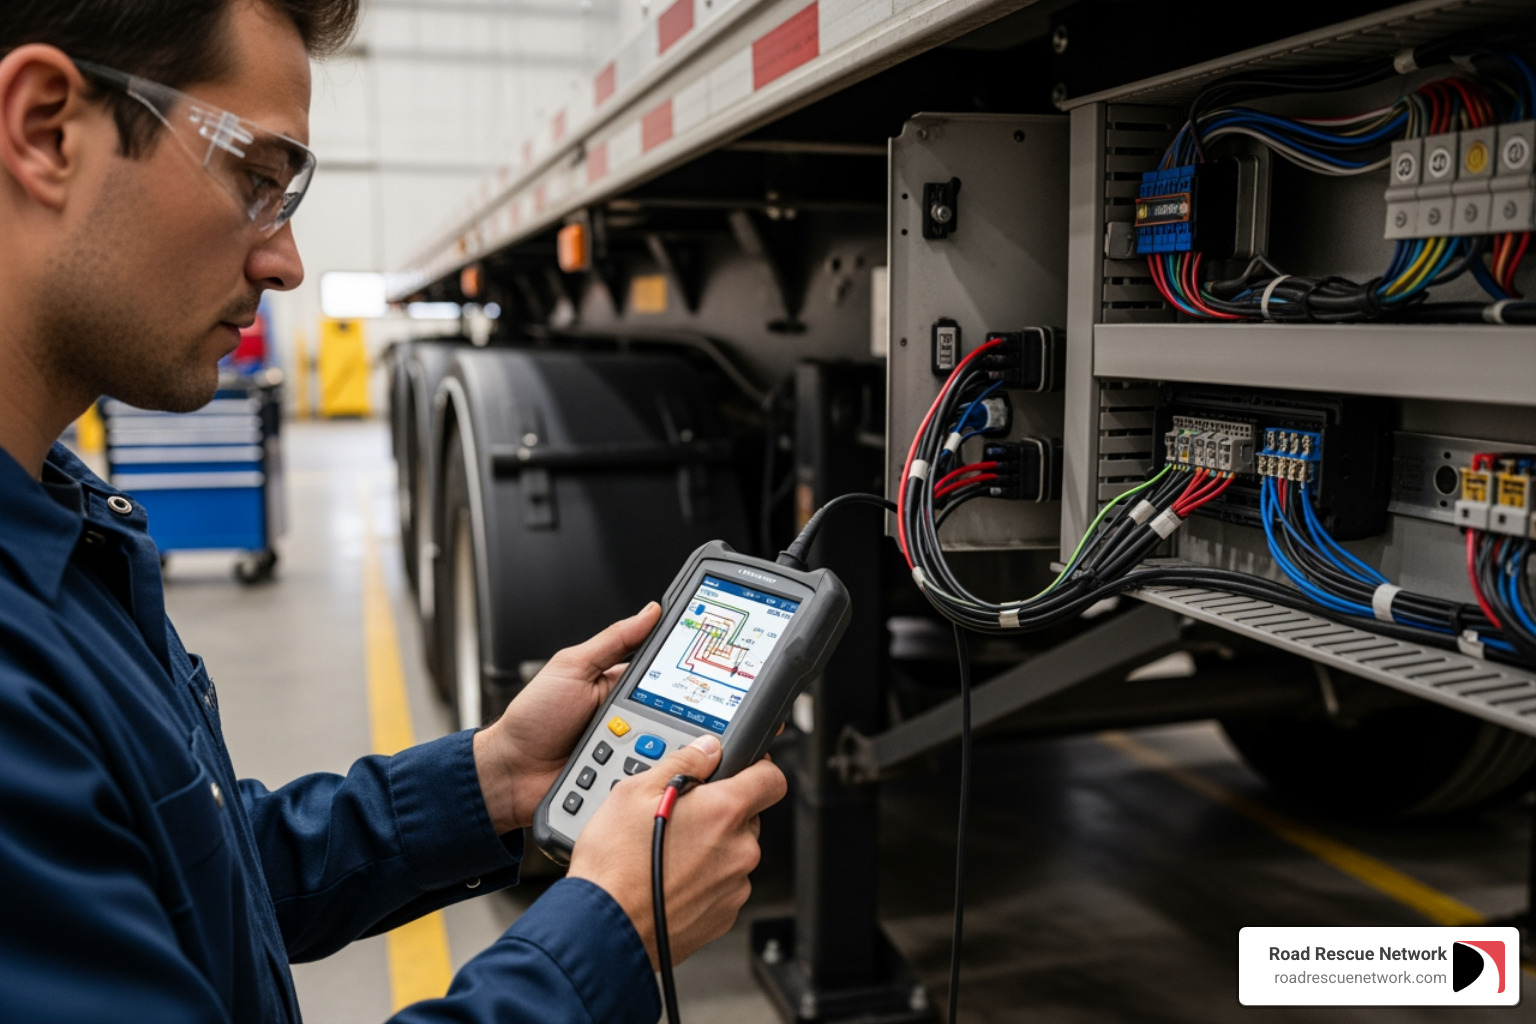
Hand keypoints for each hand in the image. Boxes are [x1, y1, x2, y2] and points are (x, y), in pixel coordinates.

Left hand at [472, 602, 661, 832]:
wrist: (511, 770)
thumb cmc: (533, 717)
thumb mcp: (572, 667)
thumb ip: (613, 640)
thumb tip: (650, 612)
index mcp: (620, 684)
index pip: (664, 674)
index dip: (683, 670)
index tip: (703, 667)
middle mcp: (631, 717)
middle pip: (674, 713)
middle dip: (666, 716)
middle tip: (641, 717)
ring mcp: (630, 749)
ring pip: (668, 746)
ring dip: (656, 747)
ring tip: (623, 745)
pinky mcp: (626, 778)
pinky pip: (651, 775)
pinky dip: (649, 773)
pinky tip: (635, 769)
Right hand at [568, 734, 787, 968]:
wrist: (604, 927)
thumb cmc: (615, 864)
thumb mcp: (634, 791)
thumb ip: (682, 762)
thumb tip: (706, 748)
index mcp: (725, 811)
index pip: (771, 778)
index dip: (757, 769)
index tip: (742, 771)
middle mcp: (739, 850)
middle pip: (747, 818)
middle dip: (720, 813)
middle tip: (682, 816)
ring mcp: (734, 887)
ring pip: (733, 853)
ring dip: (711, 848)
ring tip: (668, 852)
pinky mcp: (723, 917)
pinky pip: (723, 886)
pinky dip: (704, 880)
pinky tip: (670, 878)